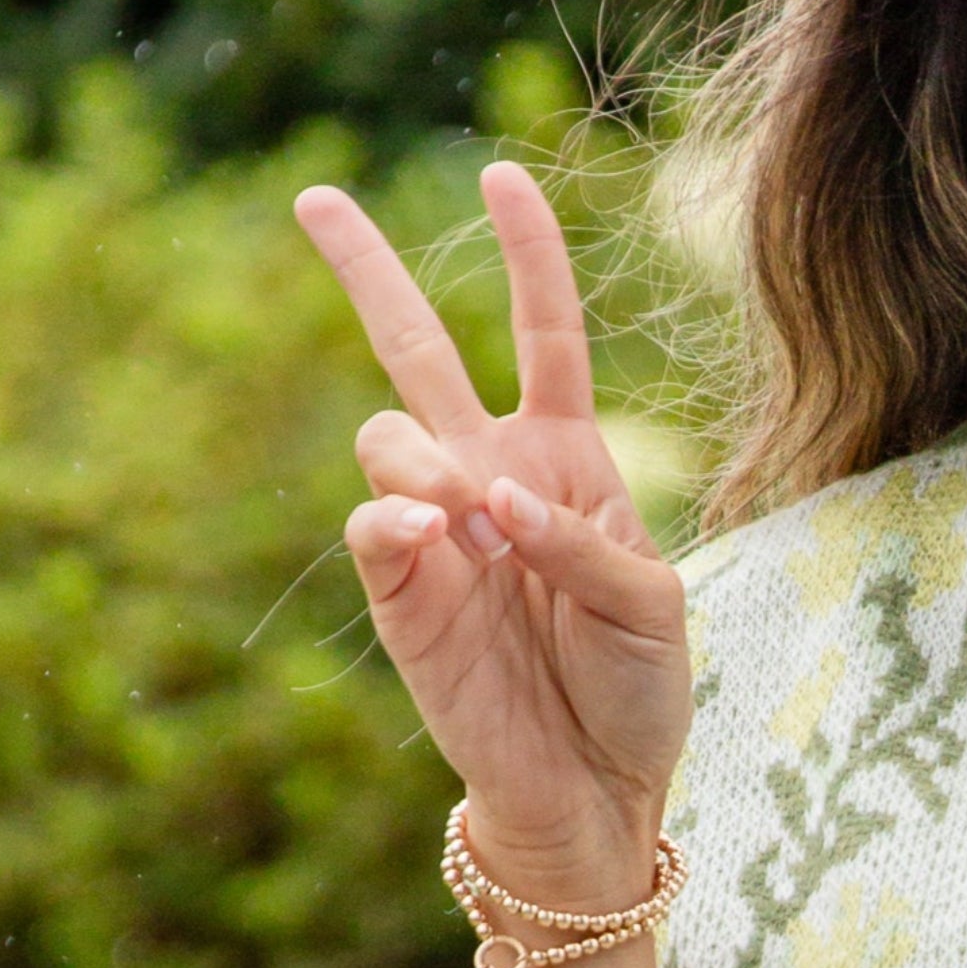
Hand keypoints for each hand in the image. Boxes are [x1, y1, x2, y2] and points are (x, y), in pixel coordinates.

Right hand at [299, 160, 691, 900]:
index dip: (528, 254)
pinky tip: (431, 532)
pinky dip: (399, 518)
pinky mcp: (402, 594)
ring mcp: (438, 532)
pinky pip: (373, 525)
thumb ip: (581, 542)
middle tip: (314, 195)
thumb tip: (487, 499)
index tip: (503, 176)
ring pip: (387, 433)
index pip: (544, 334)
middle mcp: (490, 476)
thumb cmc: (637, 692)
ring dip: (422, 454)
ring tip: (468, 515)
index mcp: (566, 460)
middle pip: (418, 348)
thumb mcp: (652, 609)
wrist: (596, 791)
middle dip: (366, 270)